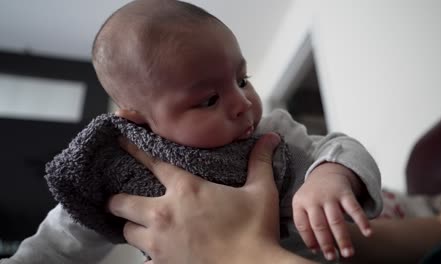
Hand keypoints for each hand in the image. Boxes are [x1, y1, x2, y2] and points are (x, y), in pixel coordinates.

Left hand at [108, 133, 289, 263]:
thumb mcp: (261, 192)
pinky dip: (144, 256)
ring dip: (131, 227)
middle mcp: (165, 214)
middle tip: (121, 200)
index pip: (152, 162)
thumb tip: (269, 138)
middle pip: (123, 203)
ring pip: (128, 232)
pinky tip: (153, 254)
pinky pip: (141, 261)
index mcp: (186, 190)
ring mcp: (160, 243)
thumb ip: (260, 162)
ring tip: (137, 226)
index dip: (134, 149)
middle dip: (118, 201)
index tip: (121, 142)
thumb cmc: (256, 231)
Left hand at [292, 162, 370, 260]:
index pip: (302, 225)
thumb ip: (306, 225)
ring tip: (348, 253)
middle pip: (319, 224)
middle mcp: (313, 199)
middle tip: (332, 258)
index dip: (309, 239)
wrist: (326, 172)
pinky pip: (354, 208)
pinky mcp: (344, 192)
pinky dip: (361, 221)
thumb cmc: (313, 196)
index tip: (318, 252)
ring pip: (336, 220)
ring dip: (343, 238)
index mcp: (300, 203)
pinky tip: (368, 233)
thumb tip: (315, 250)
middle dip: (326, 243)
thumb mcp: (303, 205)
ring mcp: (329, 195)